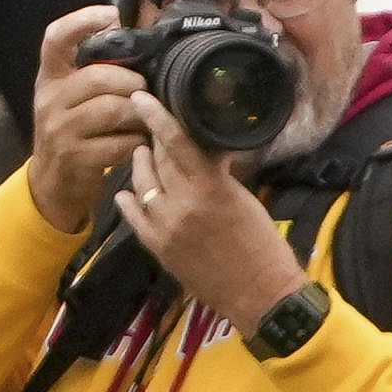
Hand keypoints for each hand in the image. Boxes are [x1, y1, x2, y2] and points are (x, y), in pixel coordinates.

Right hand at [23, 7, 155, 234]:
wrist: (52, 183)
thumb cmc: (73, 132)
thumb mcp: (72, 98)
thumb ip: (94, 72)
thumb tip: (133, 40)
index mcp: (50, 77)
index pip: (55, 38)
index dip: (83, 20)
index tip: (112, 15)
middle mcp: (50, 98)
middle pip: (99, 76)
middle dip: (133, 82)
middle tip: (147, 91)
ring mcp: (60, 129)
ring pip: (113, 109)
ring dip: (139, 114)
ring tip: (147, 118)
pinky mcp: (76, 157)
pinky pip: (120, 142)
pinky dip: (137, 142)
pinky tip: (140, 143)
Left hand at [116, 96, 310, 334]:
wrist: (260, 295)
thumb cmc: (263, 247)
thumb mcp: (245, 201)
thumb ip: (219, 176)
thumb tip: (207, 151)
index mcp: (210, 189)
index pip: (177, 143)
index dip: (157, 117)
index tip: (141, 97)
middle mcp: (182, 203)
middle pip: (158, 160)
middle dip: (155, 143)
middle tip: (155, 131)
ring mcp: (165, 226)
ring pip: (141, 183)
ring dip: (141, 166)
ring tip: (143, 157)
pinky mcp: (157, 247)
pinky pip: (134, 215)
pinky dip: (129, 200)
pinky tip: (128, 193)